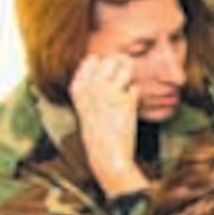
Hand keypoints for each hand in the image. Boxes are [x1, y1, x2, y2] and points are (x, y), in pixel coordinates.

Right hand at [69, 54, 147, 197]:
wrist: (107, 156)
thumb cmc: (97, 132)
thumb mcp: (86, 105)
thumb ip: (93, 84)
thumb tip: (111, 62)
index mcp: (78, 86)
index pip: (92, 58)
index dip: (104, 64)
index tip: (107, 78)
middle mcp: (91, 85)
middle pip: (111, 59)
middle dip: (120, 66)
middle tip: (122, 83)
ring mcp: (109, 91)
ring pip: (126, 67)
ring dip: (129, 77)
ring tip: (126, 93)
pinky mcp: (126, 101)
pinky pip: (135, 88)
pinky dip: (135, 96)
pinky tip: (129, 108)